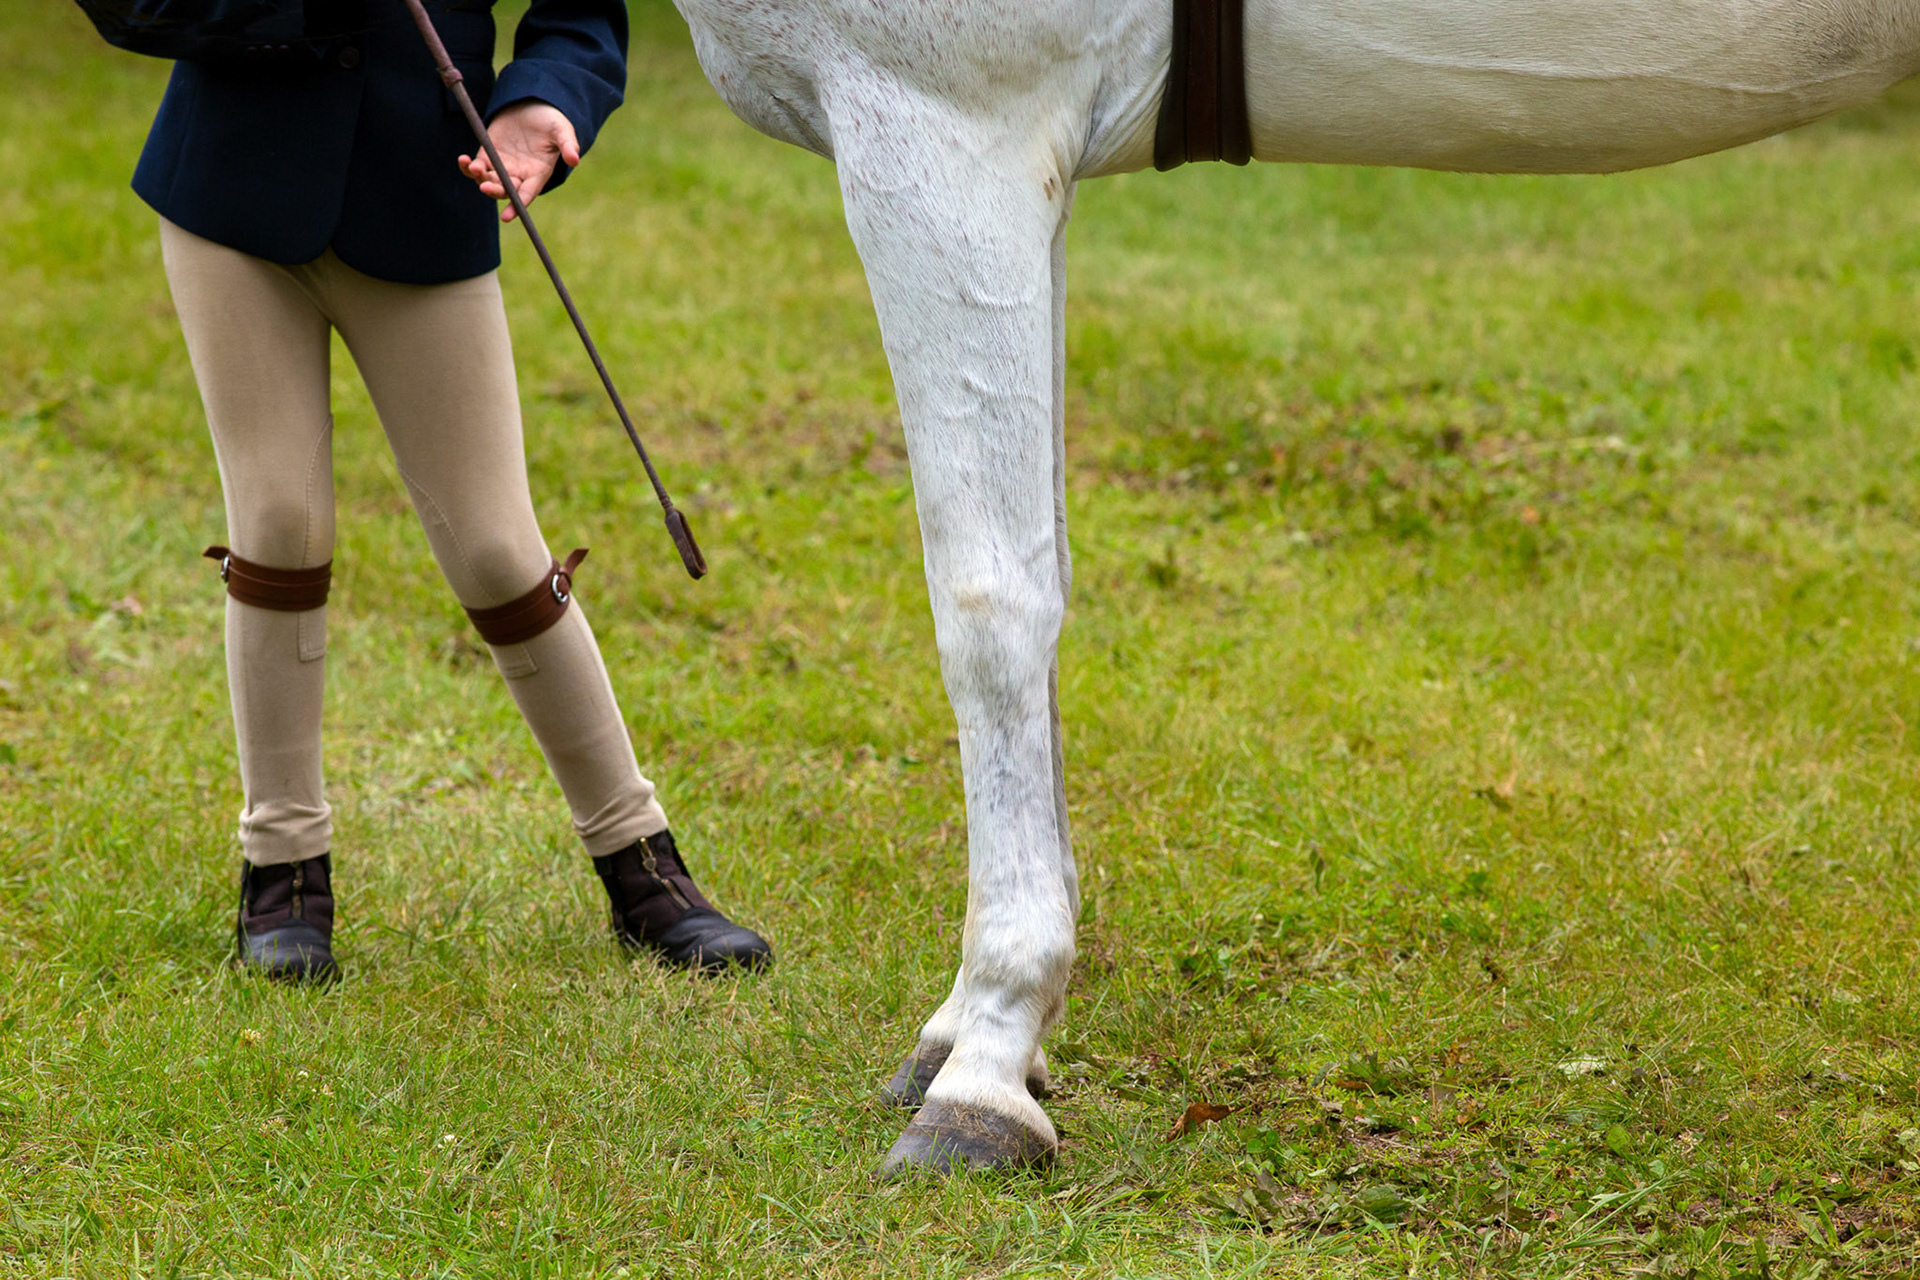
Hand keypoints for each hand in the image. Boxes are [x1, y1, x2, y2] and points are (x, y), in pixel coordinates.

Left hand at [459, 101, 579, 222]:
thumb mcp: (562, 131)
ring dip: (479, 178)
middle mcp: (519, 175)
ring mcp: (502, 166)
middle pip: (504, 191)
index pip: (526, 194)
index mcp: (537, 174)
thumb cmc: (551, 121)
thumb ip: (568, 145)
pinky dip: (467, 167)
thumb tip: (574, 160)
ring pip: (487, 181)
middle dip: (494, 191)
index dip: (517, 206)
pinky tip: (463, 161)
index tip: (507, 217)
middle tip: (486, 187)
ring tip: (474, 167)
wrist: (533, 106)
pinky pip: (475, 167)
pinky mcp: (488, 154)